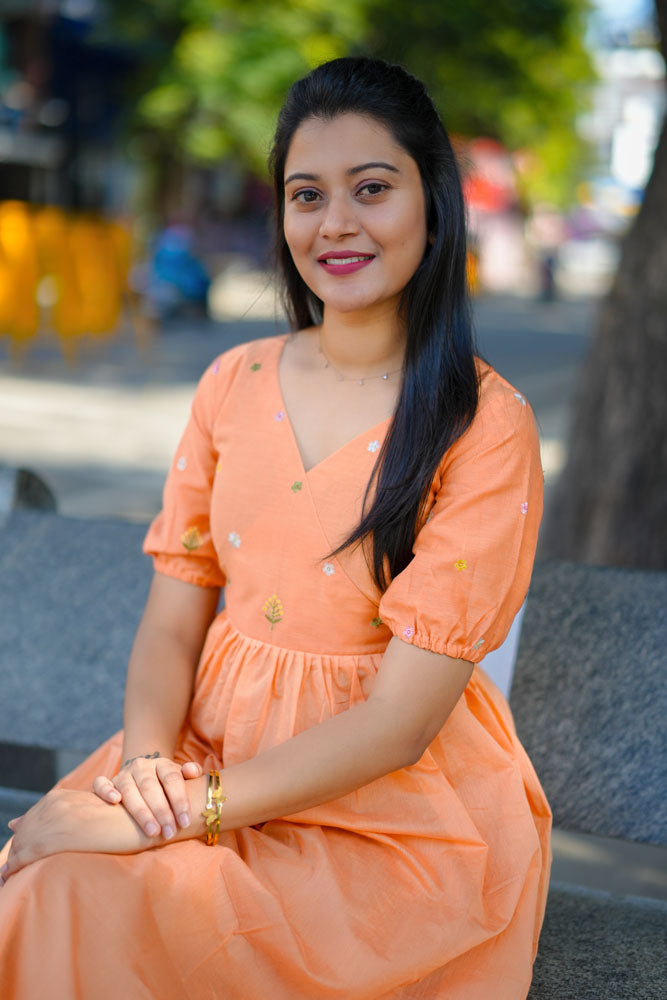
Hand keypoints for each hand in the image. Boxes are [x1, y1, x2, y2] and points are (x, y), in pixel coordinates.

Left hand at [0, 788, 147, 881]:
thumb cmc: (115, 822)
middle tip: (4, 875)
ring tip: (4, 879)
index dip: (20, 841)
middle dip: (13, 853)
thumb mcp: (81, 813)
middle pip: (24, 832)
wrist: (139, 823)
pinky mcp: (63, 835)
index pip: (29, 821)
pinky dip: (17, 866)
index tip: (12, 859)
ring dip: (12, 862)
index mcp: (59, 798)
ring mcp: (59, 818)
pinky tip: (10, 877)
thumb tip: (12, 823)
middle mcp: (56, 803)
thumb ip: (51, 817)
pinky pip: (31, 853)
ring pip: (24, 843)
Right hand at [92, 755, 202, 839]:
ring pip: (129, 790)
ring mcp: (124, 773)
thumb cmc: (166, 785)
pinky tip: (114, 801)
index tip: (185, 822)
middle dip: (161, 811)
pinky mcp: (109, 782)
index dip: (180, 800)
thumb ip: (190, 773)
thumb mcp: (180, 778)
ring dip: (141, 812)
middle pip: (151, 787)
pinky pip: (101, 783)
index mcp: (162, 764)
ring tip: (152, 831)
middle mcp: (141, 766)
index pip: (172, 779)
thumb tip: (193, 771)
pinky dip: (106, 790)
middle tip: (169, 832)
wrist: (143, 775)